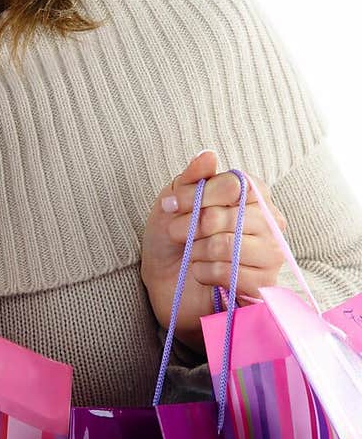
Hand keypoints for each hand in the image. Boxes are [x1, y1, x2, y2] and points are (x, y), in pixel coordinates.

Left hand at [141, 151, 287, 353]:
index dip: (198, 196)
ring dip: (196, 250)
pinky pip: (228, 273)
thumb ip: (192, 177)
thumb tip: (208, 155)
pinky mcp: (264, 283)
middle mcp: (270, 219)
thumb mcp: (174, 200)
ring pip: (225, 245)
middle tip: (176, 233)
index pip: (235, 185)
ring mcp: (272, 252)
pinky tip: (202, 272)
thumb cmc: (174, 235)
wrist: (167, 280)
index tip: (170, 205)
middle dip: (191, 226)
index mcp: (253, 193)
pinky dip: (204, 272)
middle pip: (228, 216)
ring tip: (192, 253)